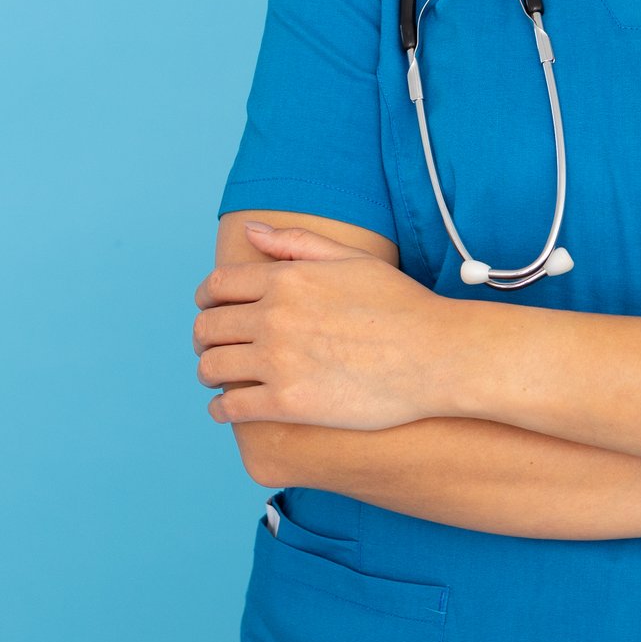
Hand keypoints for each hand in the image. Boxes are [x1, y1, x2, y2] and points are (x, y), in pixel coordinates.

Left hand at [192, 223, 452, 430]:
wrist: (436, 356)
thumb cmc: (401, 306)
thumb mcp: (350, 261)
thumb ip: (296, 244)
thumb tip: (250, 231)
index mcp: (285, 280)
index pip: (218, 286)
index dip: (205, 299)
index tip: (209, 311)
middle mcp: (274, 317)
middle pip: (208, 328)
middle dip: (203, 338)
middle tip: (210, 349)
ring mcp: (279, 361)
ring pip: (214, 368)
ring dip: (209, 372)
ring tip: (218, 379)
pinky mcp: (289, 403)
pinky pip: (232, 407)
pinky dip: (220, 409)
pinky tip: (227, 410)